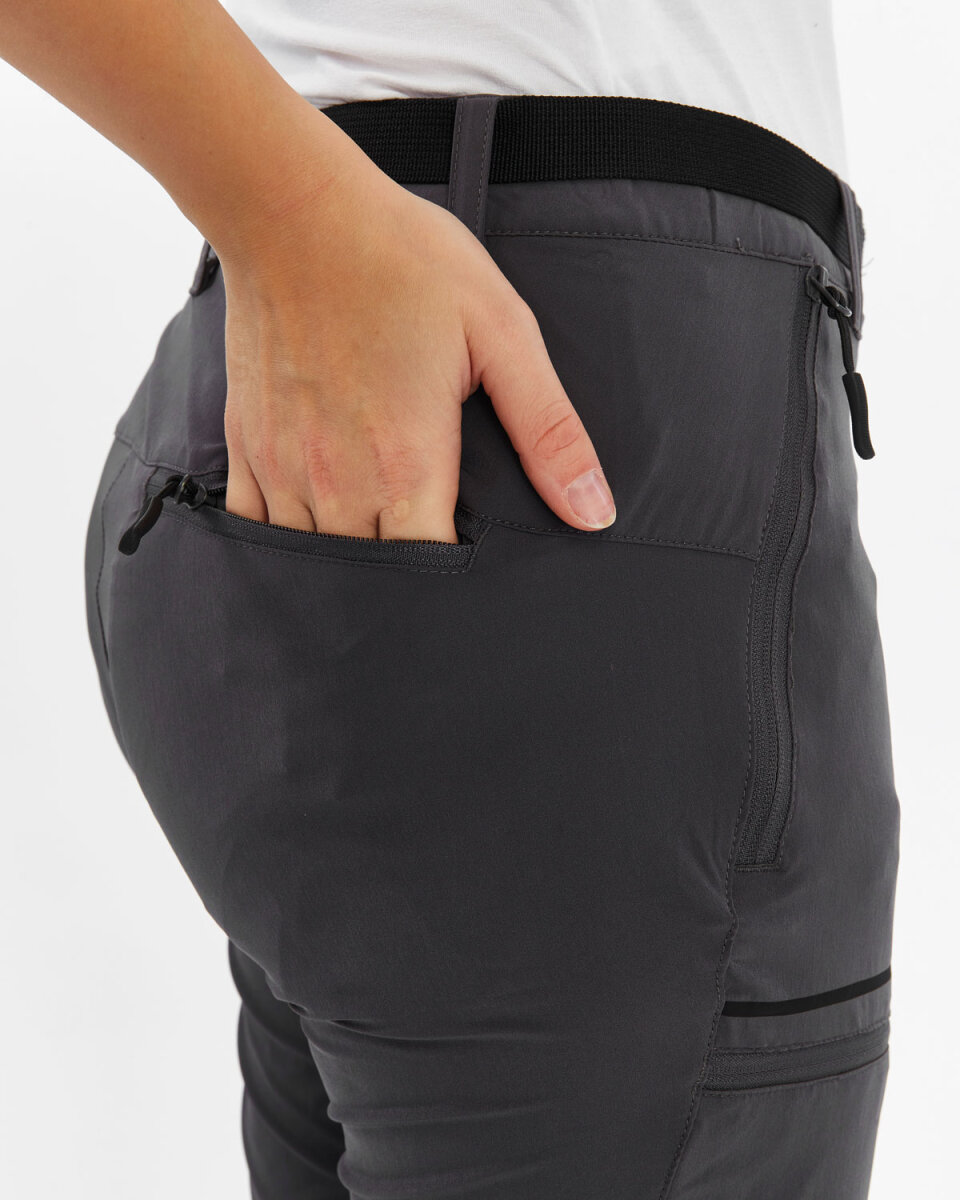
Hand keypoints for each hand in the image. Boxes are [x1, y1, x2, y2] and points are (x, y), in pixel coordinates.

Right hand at [218, 152, 615, 541]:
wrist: (296, 211)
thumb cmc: (405, 262)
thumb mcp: (503, 335)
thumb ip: (549, 432)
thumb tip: (593, 512)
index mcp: (406, 464)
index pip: (430, 569)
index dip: (456, 580)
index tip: (473, 568)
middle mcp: (338, 482)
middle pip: (372, 576)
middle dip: (404, 582)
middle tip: (428, 566)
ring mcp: (284, 467)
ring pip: (312, 560)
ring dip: (346, 565)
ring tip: (377, 556)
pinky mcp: (247, 444)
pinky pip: (255, 526)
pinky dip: (284, 541)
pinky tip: (312, 532)